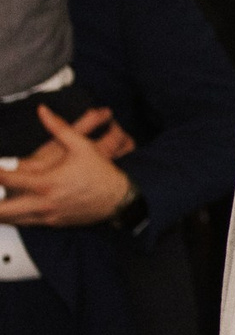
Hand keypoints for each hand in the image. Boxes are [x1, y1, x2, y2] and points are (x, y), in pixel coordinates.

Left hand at [0, 106, 136, 228]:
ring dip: (1, 213)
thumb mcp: (81, 146)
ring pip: (13, 220)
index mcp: (46, 182)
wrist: (121, 200)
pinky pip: (27, 224)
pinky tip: (10, 212)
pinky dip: (15, 217)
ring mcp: (48, 216)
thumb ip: (58, 127)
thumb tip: (43, 110)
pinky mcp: (54, 223)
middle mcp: (43, 202)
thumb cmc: (101, 173)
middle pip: (4, 210)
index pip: (8, 178)